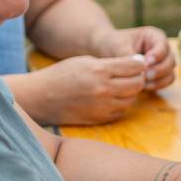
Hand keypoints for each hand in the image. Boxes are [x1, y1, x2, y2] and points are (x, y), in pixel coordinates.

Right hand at [20, 55, 147, 125]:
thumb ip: (111, 64)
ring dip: (130, 92)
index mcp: (99, 70)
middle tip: (131, 75)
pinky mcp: (99, 119)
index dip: (139, 64)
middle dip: (138, 78)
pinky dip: (120, 104)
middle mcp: (103, 90)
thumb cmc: (62, 75)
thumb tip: (137, 64)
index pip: (135, 67)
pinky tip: (111, 97)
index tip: (137, 63)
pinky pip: (121, 111)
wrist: (41, 97)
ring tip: (120, 86)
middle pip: (138, 84)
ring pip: (131, 99)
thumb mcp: (85, 61)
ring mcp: (102, 107)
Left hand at [96, 26, 174, 90]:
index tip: (145, 64)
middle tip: (145, 76)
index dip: (156, 57)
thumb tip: (140, 70)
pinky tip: (144, 87)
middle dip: (159, 70)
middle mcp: (163, 48)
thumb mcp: (120, 46)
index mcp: (155, 36)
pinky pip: (166, 81)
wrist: (109, 50)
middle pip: (170, 61)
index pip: (163, 47)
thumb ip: (130, 56)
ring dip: (159, 80)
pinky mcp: (160, 73)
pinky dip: (158, 85)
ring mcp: (163, 62)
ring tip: (143, 84)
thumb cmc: (114, 43)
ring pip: (170, 73)